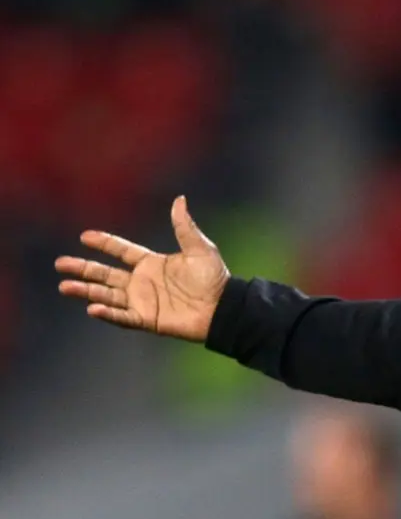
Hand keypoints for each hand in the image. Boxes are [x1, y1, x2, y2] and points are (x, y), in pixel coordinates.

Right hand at [55, 196, 229, 341]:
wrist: (223, 308)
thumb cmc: (214, 279)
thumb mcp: (200, 249)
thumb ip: (184, 227)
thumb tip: (180, 199)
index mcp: (152, 263)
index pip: (121, 251)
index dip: (104, 244)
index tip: (85, 236)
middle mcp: (142, 282)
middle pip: (105, 273)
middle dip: (83, 268)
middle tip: (60, 264)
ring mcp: (143, 301)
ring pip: (107, 294)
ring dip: (86, 291)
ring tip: (64, 286)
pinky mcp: (147, 319)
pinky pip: (123, 317)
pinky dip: (108, 313)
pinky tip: (92, 307)